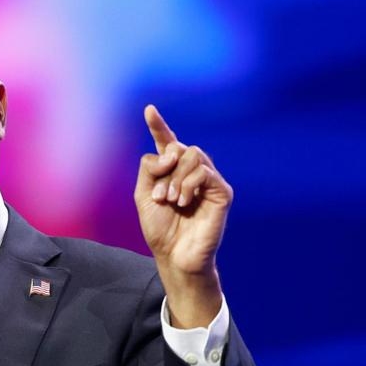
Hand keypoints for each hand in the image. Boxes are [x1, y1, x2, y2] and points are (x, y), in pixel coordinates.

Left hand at [135, 105, 231, 327]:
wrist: (174, 256)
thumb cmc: (160, 229)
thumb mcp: (143, 194)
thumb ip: (149, 167)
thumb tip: (170, 153)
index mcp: (172, 172)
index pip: (168, 143)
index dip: (159, 126)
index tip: (149, 110)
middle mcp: (192, 173)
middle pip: (180, 147)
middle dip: (166, 167)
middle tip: (162, 196)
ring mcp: (209, 181)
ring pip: (193, 154)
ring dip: (177, 177)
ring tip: (172, 201)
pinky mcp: (222, 192)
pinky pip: (205, 171)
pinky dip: (189, 184)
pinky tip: (184, 202)